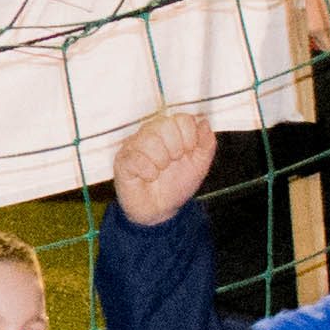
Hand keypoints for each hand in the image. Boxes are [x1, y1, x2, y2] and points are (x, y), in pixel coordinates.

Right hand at [109, 103, 216, 227]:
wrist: (160, 210)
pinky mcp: (123, 159)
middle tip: (172, 162)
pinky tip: (148, 177)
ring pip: (150, 141)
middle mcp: (151, 132)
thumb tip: (204, 122)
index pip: (182, 118)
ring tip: (159, 170)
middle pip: (165, 124)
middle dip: (175, 149)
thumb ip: (207, 144)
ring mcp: (134, 145)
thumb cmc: (176, 185)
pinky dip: (148, 172)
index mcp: (170, 130)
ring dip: (161, 161)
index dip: (190, 136)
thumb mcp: (200, 165)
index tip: (188, 152)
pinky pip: (136, 158)